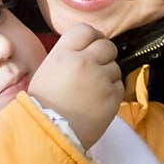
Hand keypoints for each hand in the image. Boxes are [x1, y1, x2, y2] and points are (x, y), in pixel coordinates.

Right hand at [28, 23, 121, 148]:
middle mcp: (84, 61)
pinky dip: (112, 91)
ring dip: (108, 74)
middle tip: (97, 67)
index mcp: (64, 54)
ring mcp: (101, 78)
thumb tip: (85, 49)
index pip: (85, 30)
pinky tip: (98, 101)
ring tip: (93, 90)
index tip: (93, 43)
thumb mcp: (47, 72)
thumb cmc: (43, 106)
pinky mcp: (113, 96)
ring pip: (115, 66)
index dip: (92, 36)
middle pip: (106, 45)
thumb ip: (67, 57)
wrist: (50, 134)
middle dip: (104, 54)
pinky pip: (119, 85)